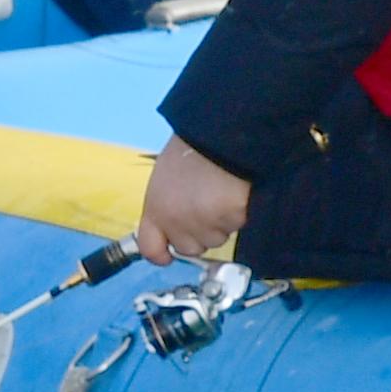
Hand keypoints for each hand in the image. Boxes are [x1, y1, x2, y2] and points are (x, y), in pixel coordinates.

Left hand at [138, 135, 250, 265]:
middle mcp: (177, 222)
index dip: (159, 254)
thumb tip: (176, 221)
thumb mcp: (165, 179)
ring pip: (218, 239)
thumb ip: (167, 206)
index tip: (167, 256)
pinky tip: (237, 192)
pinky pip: (239, 225)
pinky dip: (240, 213)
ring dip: (222, 224)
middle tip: (208, 209)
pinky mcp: (233, 218)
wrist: (221, 135)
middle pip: (190, 247)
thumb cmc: (192, 151)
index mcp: (156, 209)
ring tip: (223, 195)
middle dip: (200, 234)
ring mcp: (206, 223)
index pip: (150, 247)